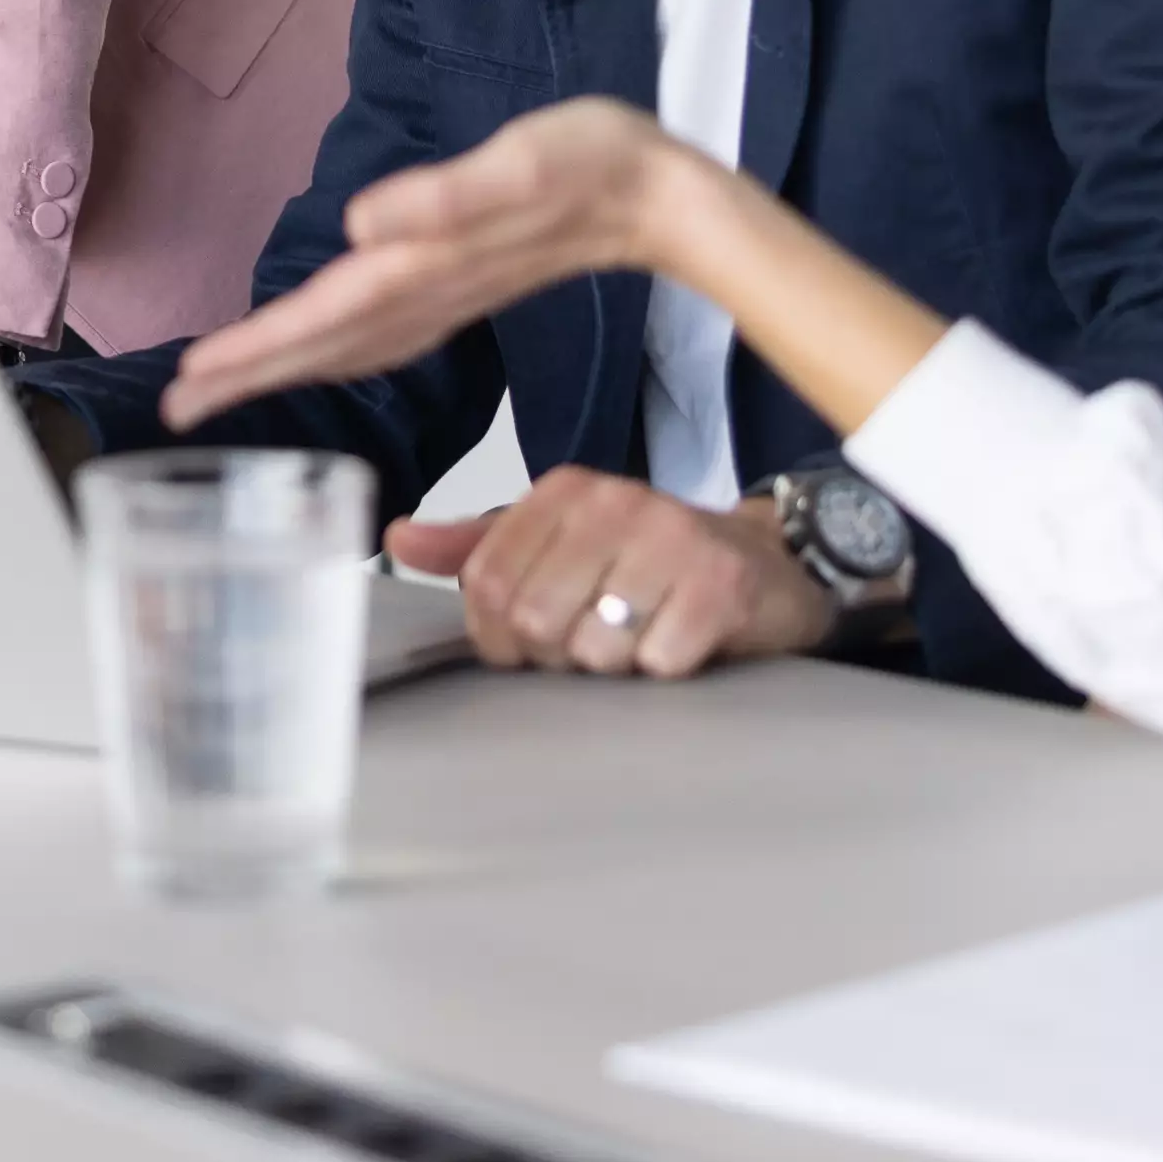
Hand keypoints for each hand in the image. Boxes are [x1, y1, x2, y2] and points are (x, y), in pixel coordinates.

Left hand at [167, 100, 703, 430]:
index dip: (256, 352)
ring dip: (281, 366)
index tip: (193, 382)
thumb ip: (445, 199)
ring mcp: (443, 296)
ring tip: (220, 386)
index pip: (322, 321)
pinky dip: (331, 349)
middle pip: (322, 346)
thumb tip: (361, 224)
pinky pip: (376, 333)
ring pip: (345, 344)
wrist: (659, 196)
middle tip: (176, 407)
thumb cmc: (596, 165)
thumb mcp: (523, 165)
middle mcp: (426, 292)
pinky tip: (315, 352)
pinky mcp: (457, 285)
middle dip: (248, 377)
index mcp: (426, 267)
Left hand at [386, 467, 833, 678]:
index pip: (485, 587)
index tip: (534, 637)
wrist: (765, 563)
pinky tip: (683, 639)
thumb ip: (478, 547)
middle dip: (561, 653)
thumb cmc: (649, 562)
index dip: (501, 637)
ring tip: (642, 634)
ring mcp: (672, 539)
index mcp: (563, 493)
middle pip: (535, 622)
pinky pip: (657, 662)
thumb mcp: (559, 544)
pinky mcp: (721, 585)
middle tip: (599, 635)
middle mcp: (615, 502)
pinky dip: (666, 668)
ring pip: (595, 648)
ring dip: (615, 664)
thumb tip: (397, 538)